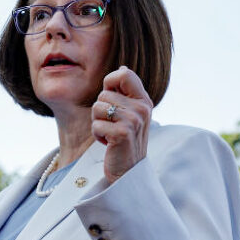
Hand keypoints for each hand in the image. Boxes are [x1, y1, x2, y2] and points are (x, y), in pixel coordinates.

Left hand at [91, 66, 152, 183]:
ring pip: (97, 108)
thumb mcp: (129, 114)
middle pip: (103, 94)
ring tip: (110, 134)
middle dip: (100, 111)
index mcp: (144, 101)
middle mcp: (142, 109)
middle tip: (112, 126)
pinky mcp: (123, 133)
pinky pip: (96, 125)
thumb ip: (125, 92)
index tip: (110, 98)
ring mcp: (134, 121)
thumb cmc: (124, 140)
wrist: (128, 171)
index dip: (110, 82)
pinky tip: (109, 143)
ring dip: (98, 123)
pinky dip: (97, 135)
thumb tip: (122, 68)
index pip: (124, 74)